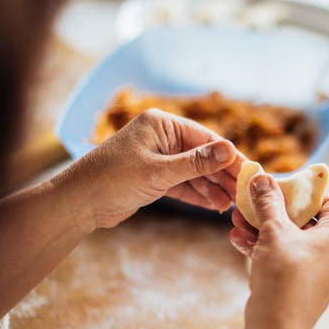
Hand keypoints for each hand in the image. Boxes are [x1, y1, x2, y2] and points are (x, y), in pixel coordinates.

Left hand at [57, 109, 241, 228]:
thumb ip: (197, 163)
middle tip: (242, 192)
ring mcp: (158, 158)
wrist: (79, 203)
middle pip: (202, 155)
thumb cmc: (113, 179)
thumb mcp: (160, 172)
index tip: (249, 172)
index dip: (229, 156)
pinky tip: (214, 205)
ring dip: (211, 187)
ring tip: (230, 204)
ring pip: (194, 172)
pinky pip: (183, 183)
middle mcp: (161, 138)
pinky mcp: (153, 178)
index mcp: (161, 124)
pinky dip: (197, 194)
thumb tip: (230, 150)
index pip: (205, 138)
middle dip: (222, 174)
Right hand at [230, 174, 328, 328]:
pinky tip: (239, 240)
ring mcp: (325, 271)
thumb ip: (268, 201)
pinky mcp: (308, 286)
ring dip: (264, 229)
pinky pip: (289, 259)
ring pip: (294, 241)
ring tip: (237, 221)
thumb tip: (261, 179)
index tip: (279, 189)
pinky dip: (268, 249)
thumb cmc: (284, 275)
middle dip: (274, 211)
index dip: (304, 193)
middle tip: (252, 204)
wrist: (278, 327)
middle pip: (307, 221)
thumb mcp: (274, 230)